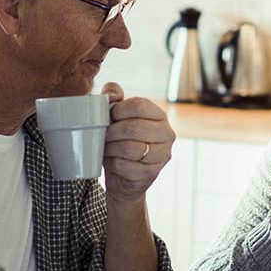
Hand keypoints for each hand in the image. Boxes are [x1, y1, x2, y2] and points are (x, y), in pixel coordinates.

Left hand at [100, 82, 173, 203]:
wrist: (123, 176)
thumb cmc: (119, 141)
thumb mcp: (116, 115)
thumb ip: (113, 96)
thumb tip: (110, 94)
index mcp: (159, 116)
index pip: (140, 106)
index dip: (119, 110)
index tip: (109, 116)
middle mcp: (167, 134)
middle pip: (134, 127)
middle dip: (112, 132)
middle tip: (103, 135)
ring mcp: (162, 155)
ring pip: (130, 148)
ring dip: (111, 148)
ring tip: (105, 147)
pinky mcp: (152, 173)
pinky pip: (126, 166)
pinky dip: (112, 163)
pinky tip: (110, 161)